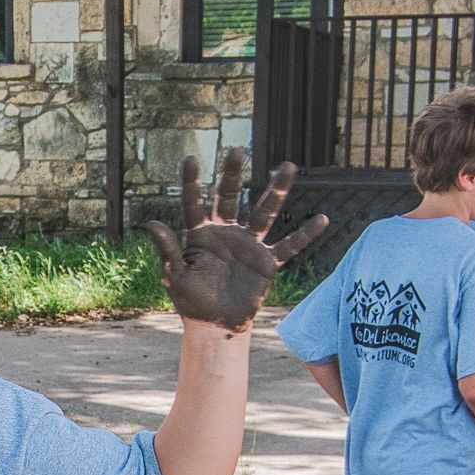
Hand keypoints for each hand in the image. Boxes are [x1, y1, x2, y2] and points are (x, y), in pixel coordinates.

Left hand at [145, 150, 328, 331]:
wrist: (215, 324)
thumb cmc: (191, 301)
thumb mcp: (174, 276)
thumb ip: (167, 250)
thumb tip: (151, 223)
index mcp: (200, 235)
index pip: (194, 204)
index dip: (192, 183)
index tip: (191, 159)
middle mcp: (226, 233)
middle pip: (229, 197)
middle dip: (233, 174)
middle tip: (236, 150)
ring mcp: (248, 245)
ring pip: (264, 212)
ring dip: (277, 190)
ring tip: (288, 166)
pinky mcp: (267, 261)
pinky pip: (289, 246)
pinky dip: (305, 234)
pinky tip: (323, 219)